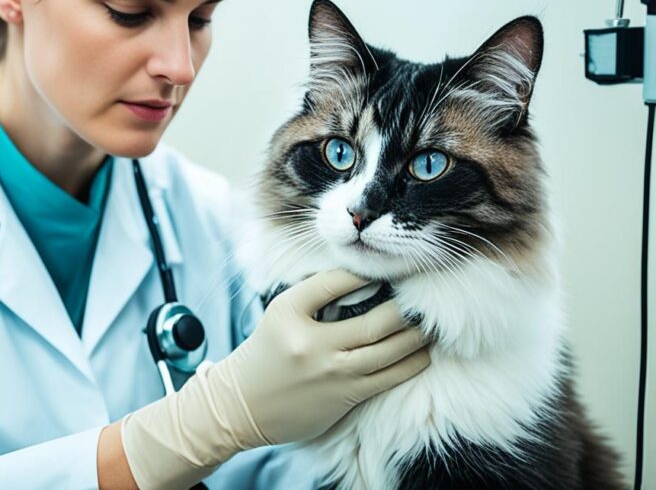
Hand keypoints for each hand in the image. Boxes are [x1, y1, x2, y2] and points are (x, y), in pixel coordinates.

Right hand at [121, 269, 429, 488]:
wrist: (242, 404)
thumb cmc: (266, 352)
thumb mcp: (280, 313)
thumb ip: (316, 294)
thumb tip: (366, 276)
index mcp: (290, 312)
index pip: (336, 282)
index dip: (367, 272)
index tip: (389, 268)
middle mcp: (311, 343)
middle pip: (375, 321)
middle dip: (405, 308)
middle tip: (422, 296)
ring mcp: (330, 373)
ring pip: (389, 350)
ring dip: (416, 335)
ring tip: (429, 322)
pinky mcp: (344, 396)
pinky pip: (389, 377)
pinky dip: (412, 362)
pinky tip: (423, 352)